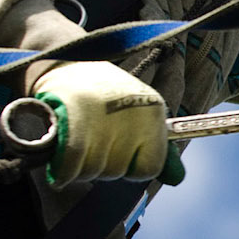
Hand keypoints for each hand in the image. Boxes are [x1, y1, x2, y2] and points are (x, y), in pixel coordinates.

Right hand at [29, 60, 168, 185]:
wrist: (60, 60)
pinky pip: (71, 168)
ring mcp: (103, 120)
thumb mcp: (134, 110)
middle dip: (100, 162)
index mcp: (153, 110)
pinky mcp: (73, 124)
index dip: (130, 165)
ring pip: (93, 172)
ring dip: (79, 165)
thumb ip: (155, 146)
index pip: (150, 167)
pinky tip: (60, 159)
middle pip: (117, 171)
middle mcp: (133, 115)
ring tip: (73, 136)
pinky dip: (63, 170)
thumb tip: (177, 179)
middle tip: (88, 137)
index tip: (116, 151)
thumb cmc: (98, 91)